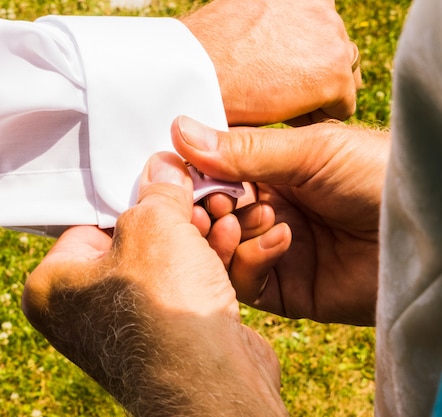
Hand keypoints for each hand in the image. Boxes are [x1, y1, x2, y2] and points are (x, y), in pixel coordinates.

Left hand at [22, 153, 287, 416]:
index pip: (92, 222)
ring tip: (225, 212)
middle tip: (199, 194)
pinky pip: (191, 284)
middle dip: (177, 217)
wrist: (211, 377)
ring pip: (171, 261)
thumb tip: (163, 167)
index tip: (163, 180)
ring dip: (202, 235)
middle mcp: (90, 310)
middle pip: (138, 240)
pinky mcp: (175, 332)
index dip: (134, 197)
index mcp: (57, 285)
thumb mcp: (155, 224)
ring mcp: (135, 324)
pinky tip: (232, 238)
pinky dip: (211, 262)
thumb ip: (157, 192)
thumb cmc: (165, 309)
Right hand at [172, 116, 389, 325]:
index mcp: (276, 172)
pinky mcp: (292, 290)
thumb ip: (246, 150)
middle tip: (210, 204)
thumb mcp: (312, 152)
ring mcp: (280, 251)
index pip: (216, 174)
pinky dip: (250, 262)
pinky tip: (279, 241)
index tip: (171, 170)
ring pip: (222, 253)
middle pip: (213, 216)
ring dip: (223, 237)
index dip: (193, 174)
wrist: (431, 230)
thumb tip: (180, 129)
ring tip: (239, 221)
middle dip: (204, 210)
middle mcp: (274, 211)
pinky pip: (248, 285)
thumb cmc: (378, 175)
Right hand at [181, 0, 360, 125]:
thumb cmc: (205, 50)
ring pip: (343, 80)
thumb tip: (268, 41)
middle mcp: (321, 7)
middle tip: (279, 94)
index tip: (279, 76)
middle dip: (314, 76)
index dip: (302, 59)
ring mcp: (332, 39)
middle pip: (336, 52)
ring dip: (318, 97)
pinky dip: (318, 119)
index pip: (321, 29)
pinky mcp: (334, 76)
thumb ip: (267, 22)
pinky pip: (341, 109)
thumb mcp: (241, 15)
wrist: (194, 71)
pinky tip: (287, 120)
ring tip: (281, 107)